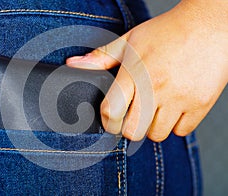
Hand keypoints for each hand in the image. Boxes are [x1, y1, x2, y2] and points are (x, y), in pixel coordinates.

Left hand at [66, 1, 227, 141]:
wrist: (208, 24)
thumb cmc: (167, 32)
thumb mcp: (130, 40)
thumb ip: (101, 57)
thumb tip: (73, 64)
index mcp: (135, 73)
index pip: (111, 111)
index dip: (108, 121)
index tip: (112, 119)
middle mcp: (156, 88)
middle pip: (133, 131)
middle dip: (129, 127)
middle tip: (134, 114)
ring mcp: (179, 97)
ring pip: (157, 134)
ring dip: (152, 126)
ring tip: (155, 109)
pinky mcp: (200, 104)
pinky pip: (181, 131)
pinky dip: (176, 125)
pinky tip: (174, 108)